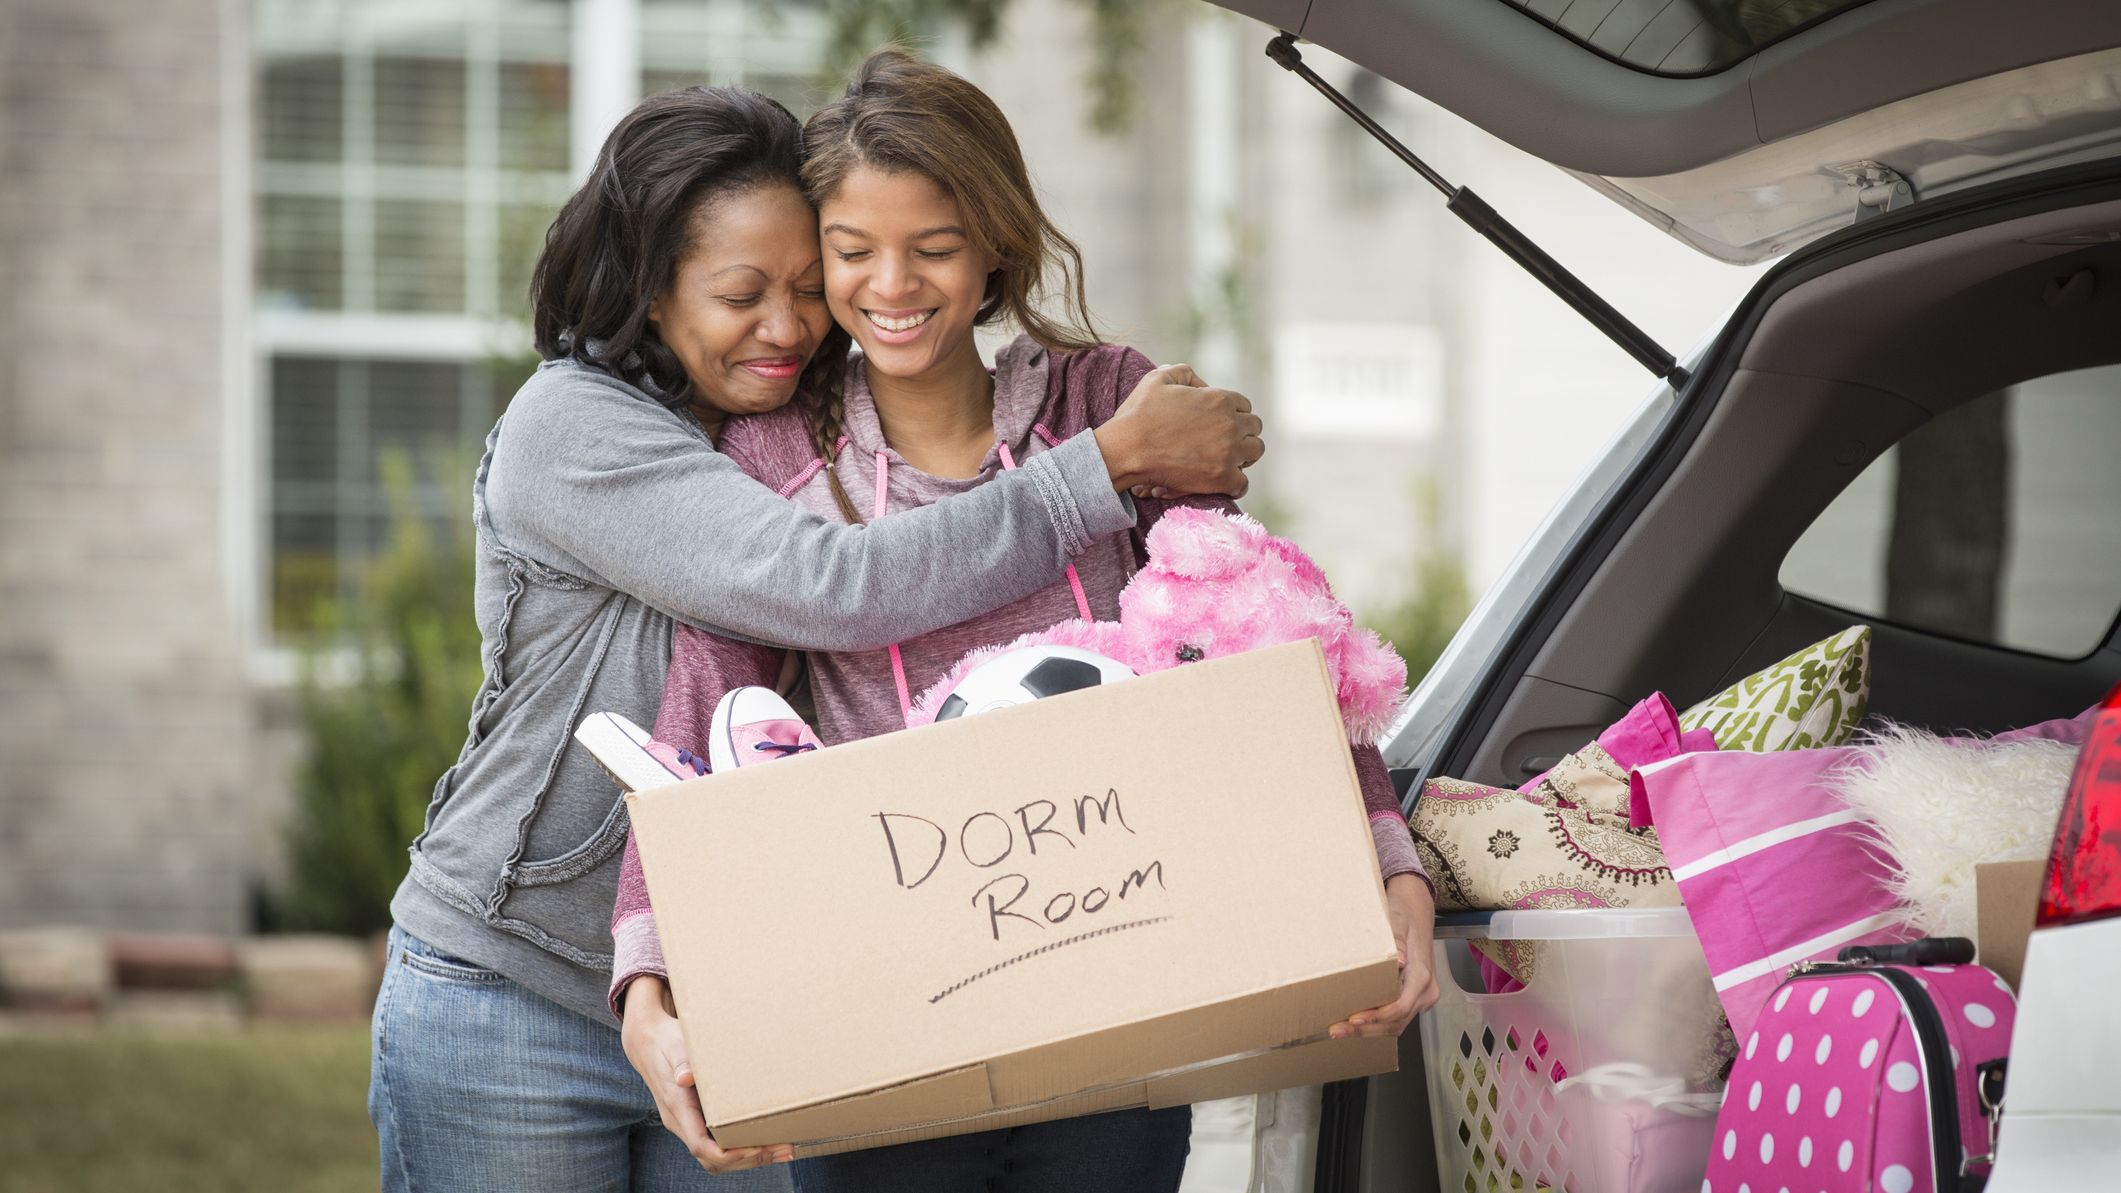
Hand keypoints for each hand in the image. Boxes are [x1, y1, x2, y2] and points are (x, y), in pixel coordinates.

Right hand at [620, 976, 792, 1171]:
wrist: (648, 1042)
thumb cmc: (666, 1041)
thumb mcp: (674, 1046)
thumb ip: (681, 1061)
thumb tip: (685, 1077)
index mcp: (678, 1108)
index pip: (701, 1147)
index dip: (729, 1154)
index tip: (757, 1147)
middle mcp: (681, 1122)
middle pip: (713, 1159)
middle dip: (749, 1160)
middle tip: (784, 1150)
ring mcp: (688, 1123)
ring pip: (717, 1157)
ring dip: (750, 1158)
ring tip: (783, 1150)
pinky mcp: (696, 1119)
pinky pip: (718, 1144)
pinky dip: (743, 1148)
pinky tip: (767, 1139)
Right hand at [1094, 363, 1264, 498]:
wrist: (1127, 449)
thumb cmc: (1139, 414)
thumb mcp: (1159, 378)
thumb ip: (1184, 373)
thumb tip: (1200, 384)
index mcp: (1219, 400)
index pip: (1244, 405)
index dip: (1233, 413)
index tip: (1221, 422)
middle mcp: (1231, 425)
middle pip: (1254, 427)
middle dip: (1242, 432)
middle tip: (1227, 441)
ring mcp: (1229, 453)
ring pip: (1255, 452)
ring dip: (1245, 454)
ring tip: (1229, 459)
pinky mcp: (1221, 479)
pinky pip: (1242, 484)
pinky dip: (1236, 484)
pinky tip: (1224, 483)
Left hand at [1328, 873, 1439, 1039]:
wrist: (1415, 910)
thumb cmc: (1404, 914)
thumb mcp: (1398, 920)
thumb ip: (1397, 939)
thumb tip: (1397, 960)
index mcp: (1422, 975)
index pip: (1400, 1007)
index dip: (1377, 1016)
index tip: (1354, 1019)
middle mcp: (1425, 990)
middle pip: (1397, 1021)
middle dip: (1366, 1029)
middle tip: (1337, 1030)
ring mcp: (1421, 996)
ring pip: (1396, 1023)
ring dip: (1369, 1030)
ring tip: (1340, 1030)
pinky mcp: (1413, 997)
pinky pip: (1396, 1017)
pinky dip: (1376, 1023)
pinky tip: (1354, 1023)